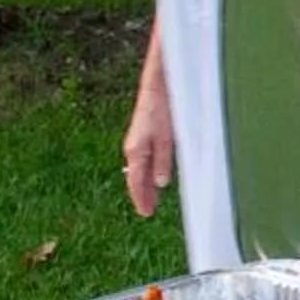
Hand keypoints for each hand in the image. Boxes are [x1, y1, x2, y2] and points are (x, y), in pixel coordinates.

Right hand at [123, 81, 173, 217]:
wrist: (157, 86)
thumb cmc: (162, 110)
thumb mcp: (166, 138)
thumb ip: (163, 161)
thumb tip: (160, 184)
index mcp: (136, 151)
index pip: (135, 181)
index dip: (140, 198)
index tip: (145, 213)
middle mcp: (133, 148)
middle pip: (135, 178)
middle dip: (142, 194)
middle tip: (148, 211)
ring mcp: (136, 142)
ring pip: (139, 169)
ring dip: (144, 184)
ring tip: (151, 198)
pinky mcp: (142, 136)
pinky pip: (142, 160)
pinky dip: (146, 172)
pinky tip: (152, 176)